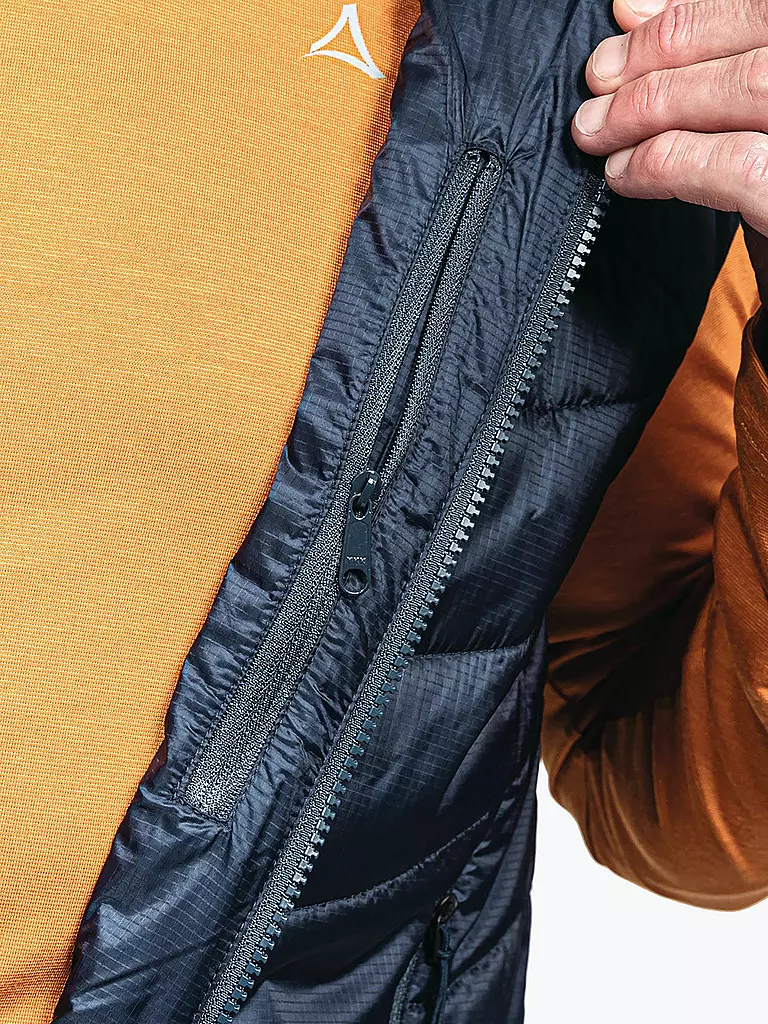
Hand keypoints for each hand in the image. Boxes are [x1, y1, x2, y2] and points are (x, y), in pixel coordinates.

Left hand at [572, 0, 767, 303]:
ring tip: (597, 131)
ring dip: (653, 107)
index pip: (759, 6)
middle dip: (660, 56)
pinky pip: (738, 164)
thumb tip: (634, 12)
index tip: (623, 24)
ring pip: (744, 87)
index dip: (685, 15)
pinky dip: (670, 162)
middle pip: (753, 36)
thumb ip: (714, 64)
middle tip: (596, 85)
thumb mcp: (760, 115)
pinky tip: (625, 173)